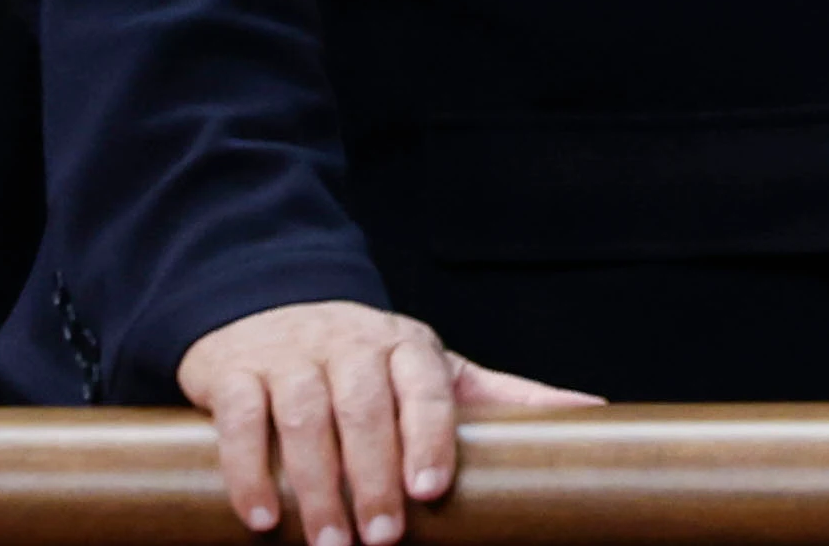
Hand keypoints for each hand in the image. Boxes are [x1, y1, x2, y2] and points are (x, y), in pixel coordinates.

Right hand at [175, 302, 592, 545]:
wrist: (272, 306)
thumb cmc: (369, 358)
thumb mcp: (439, 368)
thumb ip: (505, 396)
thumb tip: (592, 410)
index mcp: (409, 346)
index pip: (426, 389)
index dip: (428, 438)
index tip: (429, 491)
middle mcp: (352, 345)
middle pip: (363, 411)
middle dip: (371, 478)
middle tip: (380, 540)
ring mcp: (291, 356)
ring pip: (303, 418)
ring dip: (313, 486)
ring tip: (328, 542)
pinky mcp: (235, 373)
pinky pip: (241, 421)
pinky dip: (248, 469)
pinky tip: (262, 517)